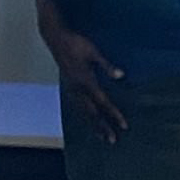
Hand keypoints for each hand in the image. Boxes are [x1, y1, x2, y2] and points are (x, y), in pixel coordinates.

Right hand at [38, 18, 126, 142]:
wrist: (55, 39)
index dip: (113, 114)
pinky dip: (84, 117)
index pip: (102, 102)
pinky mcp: (68, 87)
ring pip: (83, 112)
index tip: (123, 125)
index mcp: (85, 80)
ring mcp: (71, 89)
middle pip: (92, 113)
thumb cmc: (76, 43)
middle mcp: (77, 88)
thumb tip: (121, 76)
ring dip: (93, 125)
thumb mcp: (93, 52)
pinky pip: (77, 107)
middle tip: (112, 140)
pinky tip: (89, 121)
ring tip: (102, 137)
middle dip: (103, 127)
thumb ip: (106, 66)